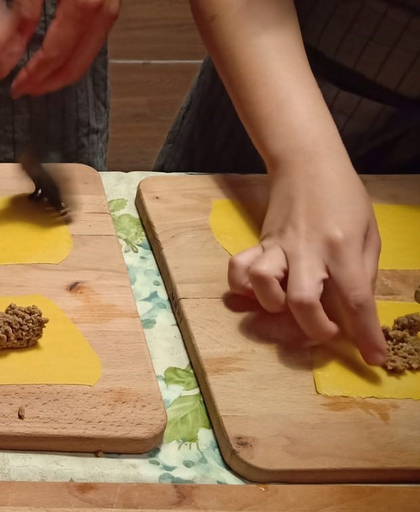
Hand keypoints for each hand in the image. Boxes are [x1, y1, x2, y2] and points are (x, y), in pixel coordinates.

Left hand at [10, 0, 119, 97]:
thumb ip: (25, 9)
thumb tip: (11, 48)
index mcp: (84, 3)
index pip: (55, 54)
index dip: (34, 75)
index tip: (16, 88)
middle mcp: (103, 9)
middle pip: (78, 63)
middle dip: (51, 83)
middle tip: (26, 91)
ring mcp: (111, 6)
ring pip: (89, 54)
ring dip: (64, 72)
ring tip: (39, 79)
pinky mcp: (109, 2)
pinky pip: (94, 39)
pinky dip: (76, 55)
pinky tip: (58, 56)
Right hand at [227, 158, 386, 365]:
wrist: (307, 163)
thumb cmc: (345, 196)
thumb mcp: (369, 231)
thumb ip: (363, 270)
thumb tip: (354, 308)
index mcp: (343, 247)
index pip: (356, 299)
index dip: (366, 334)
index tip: (374, 358)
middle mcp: (308, 250)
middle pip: (302, 301)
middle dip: (314, 329)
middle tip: (327, 331)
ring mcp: (278, 246)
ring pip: (262, 282)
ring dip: (273, 304)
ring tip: (288, 306)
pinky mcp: (260, 243)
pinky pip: (239, 268)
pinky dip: (243, 286)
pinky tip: (257, 291)